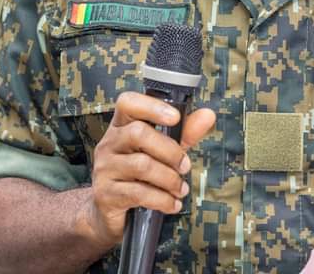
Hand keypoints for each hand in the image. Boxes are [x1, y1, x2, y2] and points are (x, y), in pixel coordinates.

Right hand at [83, 92, 215, 247]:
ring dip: (170, 179)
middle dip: (170, 151)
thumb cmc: (139, 175)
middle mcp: (109, 143)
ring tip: (180, 188)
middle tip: (185, 166)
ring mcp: (104, 168)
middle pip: (138, 133)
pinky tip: (172, 203)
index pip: (127, 103)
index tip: (176, 117)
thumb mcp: (163, 151)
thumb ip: (185, 133)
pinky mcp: (105, 194)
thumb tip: (208, 115)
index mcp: (121, 126)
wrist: (109, 210)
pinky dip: (162, 199)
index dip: (152, 107)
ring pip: (141, 165)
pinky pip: (139, 193)